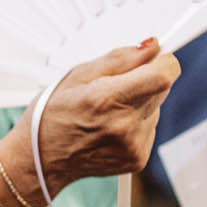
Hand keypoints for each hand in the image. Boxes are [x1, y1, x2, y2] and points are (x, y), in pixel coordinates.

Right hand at [26, 38, 180, 189]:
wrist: (41, 158)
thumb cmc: (51, 116)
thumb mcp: (78, 74)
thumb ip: (120, 59)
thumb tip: (151, 47)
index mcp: (107, 99)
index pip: (164, 74)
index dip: (162, 62)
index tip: (151, 60)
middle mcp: (124, 125)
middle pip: (162, 89)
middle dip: (145, 81)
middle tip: (114, 87)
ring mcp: (133, 145)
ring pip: (156, 109)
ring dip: (139, 104)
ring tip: (106, 112)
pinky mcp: (138, 159)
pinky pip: (149, 128)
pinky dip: (135, 124)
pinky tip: (110, 128)